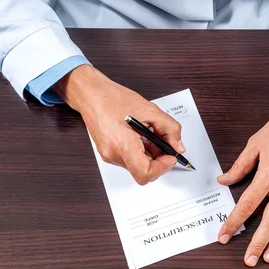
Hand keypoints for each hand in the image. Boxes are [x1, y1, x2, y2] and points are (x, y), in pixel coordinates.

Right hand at [53, 65, 184, 184]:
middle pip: (143, 171)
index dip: (162, 167)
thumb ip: (170, 129)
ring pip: (137, 166)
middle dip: (159, 159)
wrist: (91, 94)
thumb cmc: (113, 99)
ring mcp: (109, 156)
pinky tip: (141, 136)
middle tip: (164, 142)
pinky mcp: (108, 153)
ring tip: (150, 135)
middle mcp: (113, 155)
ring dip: (150, 155)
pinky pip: (129, 159)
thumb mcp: (150, 110)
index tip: (170, 156)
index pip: (145, 174)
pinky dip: (140, 151)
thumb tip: (178, 146)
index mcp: (122, 145)